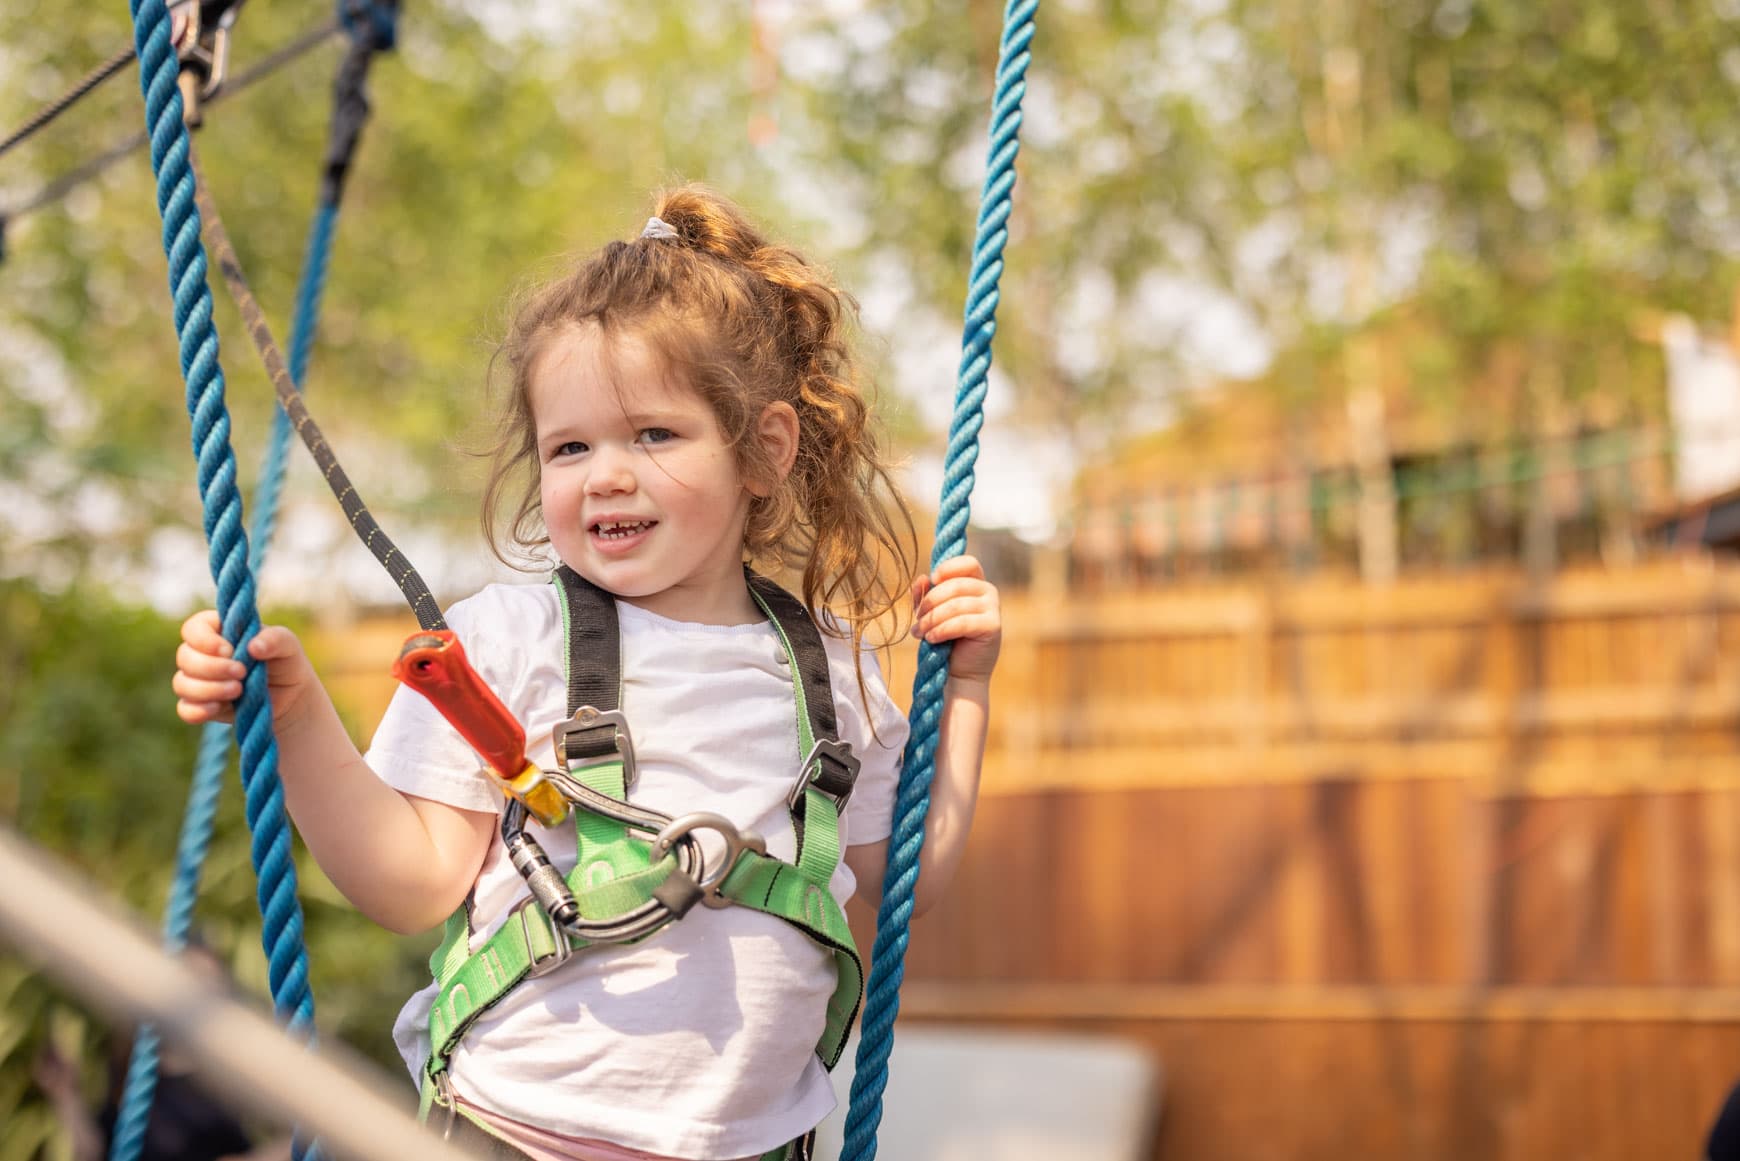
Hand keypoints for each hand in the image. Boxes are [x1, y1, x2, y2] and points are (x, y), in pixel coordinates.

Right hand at [172, 610, 316, 729]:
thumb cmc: (286, 662)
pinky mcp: (202, 705)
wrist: (291, 698)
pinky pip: (185, 709)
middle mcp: (203, 654)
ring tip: (238, 690)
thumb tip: (254, 647)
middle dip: (211, 667)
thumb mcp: (288, 645)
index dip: (204, 639)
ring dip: (207, 688)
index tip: (228, 650)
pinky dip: (197, 711)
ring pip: (182, 683)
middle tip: (241, 672)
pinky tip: (218, 708)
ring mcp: (199, 681)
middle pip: (184, 656)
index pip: (193, 628)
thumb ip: (275, 639)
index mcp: (219, 631)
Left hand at [911, 555, 1001, 684]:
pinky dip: (942, 630)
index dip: (949, 568)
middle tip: (917, 619)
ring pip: (956, 605)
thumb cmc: (945, 639)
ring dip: (932, 619)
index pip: (968, 563)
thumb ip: (925, 595)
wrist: (959, 672)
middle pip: (955, 585)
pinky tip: (931, 638)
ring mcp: (993, 608)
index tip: (932, 579)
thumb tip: (921, 579)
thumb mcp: (931, 613)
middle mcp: (988, 591)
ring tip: (919, 632)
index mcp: (975, 583)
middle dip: (930, 602)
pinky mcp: (993, 626)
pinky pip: (962, 622)